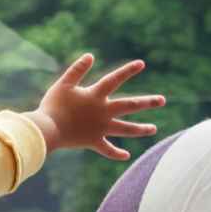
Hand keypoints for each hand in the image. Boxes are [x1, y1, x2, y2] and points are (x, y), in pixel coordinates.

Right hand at [24, 54, 165, 159]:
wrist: (48, 129)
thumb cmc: (53, 105)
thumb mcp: (63, 84)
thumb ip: (77, 70)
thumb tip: (90, 56)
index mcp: (95, 96)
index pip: (115, 79)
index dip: (128, 71)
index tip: (142, 64)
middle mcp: (103, 112)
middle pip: (130, 106)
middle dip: (147, 102)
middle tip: (162, 100)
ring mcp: (100, 128)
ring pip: (125, 129)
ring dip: (141, 129)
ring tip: (153, 128)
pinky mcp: (93, 141)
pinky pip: (107, 149)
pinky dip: (116, 153)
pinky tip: (126, 156)